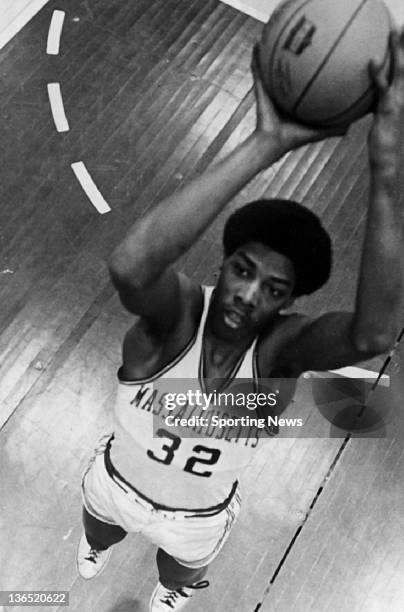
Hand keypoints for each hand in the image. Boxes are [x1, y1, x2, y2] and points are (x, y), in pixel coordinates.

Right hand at [251, 45, 345, 156]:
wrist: (271, 143)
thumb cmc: (292, 139)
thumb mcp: (316, 132)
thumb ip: (332, 129)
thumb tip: (350, 127)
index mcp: (295, 100)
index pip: (304, 82)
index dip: (311, 70)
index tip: (322, 58)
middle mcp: (284, 93)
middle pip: (290, 71)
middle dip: (295, 57)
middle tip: (303, 43)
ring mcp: (272, 90)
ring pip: (272, 67)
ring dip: (273, 53)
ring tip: (278, 38)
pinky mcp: (261, 89)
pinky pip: (258, 71)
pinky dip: (256, 59)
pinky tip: (258, 45)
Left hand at [368, 28, 403, 172]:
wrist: (386, 157)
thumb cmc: (381, 141)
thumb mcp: (379, 119)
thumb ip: (376, 105)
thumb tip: (368, 101)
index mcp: (401, 95)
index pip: (403, 70)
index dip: (403, 53)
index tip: (402, 36)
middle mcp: (403, 94)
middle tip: (403, 25)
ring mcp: (397, 100)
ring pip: (400, 69)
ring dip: (397, 50)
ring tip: (394, 32)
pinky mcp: (388, 108)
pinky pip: (382, 87)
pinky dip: (377, 73)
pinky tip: (370, 61)